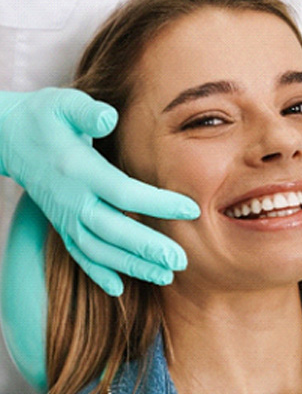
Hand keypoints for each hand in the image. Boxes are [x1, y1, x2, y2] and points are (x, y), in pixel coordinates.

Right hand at [0, 88, 199, 295]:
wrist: (10, 139)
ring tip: (164, 276)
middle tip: (180, 261)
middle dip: (147, 248)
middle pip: (113, 229)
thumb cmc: (46, 118)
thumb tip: (110, 119)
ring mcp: (65, 217)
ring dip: (131, 266)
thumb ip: (87, 113)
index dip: (158, 202)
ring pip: (99, 249)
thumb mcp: (63, 104)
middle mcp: (72, 199)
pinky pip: (79, 255)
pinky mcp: (61, 226)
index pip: (124, 191)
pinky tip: (119, 289)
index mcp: (79, 169)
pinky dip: (97, 273)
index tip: (191, 210)